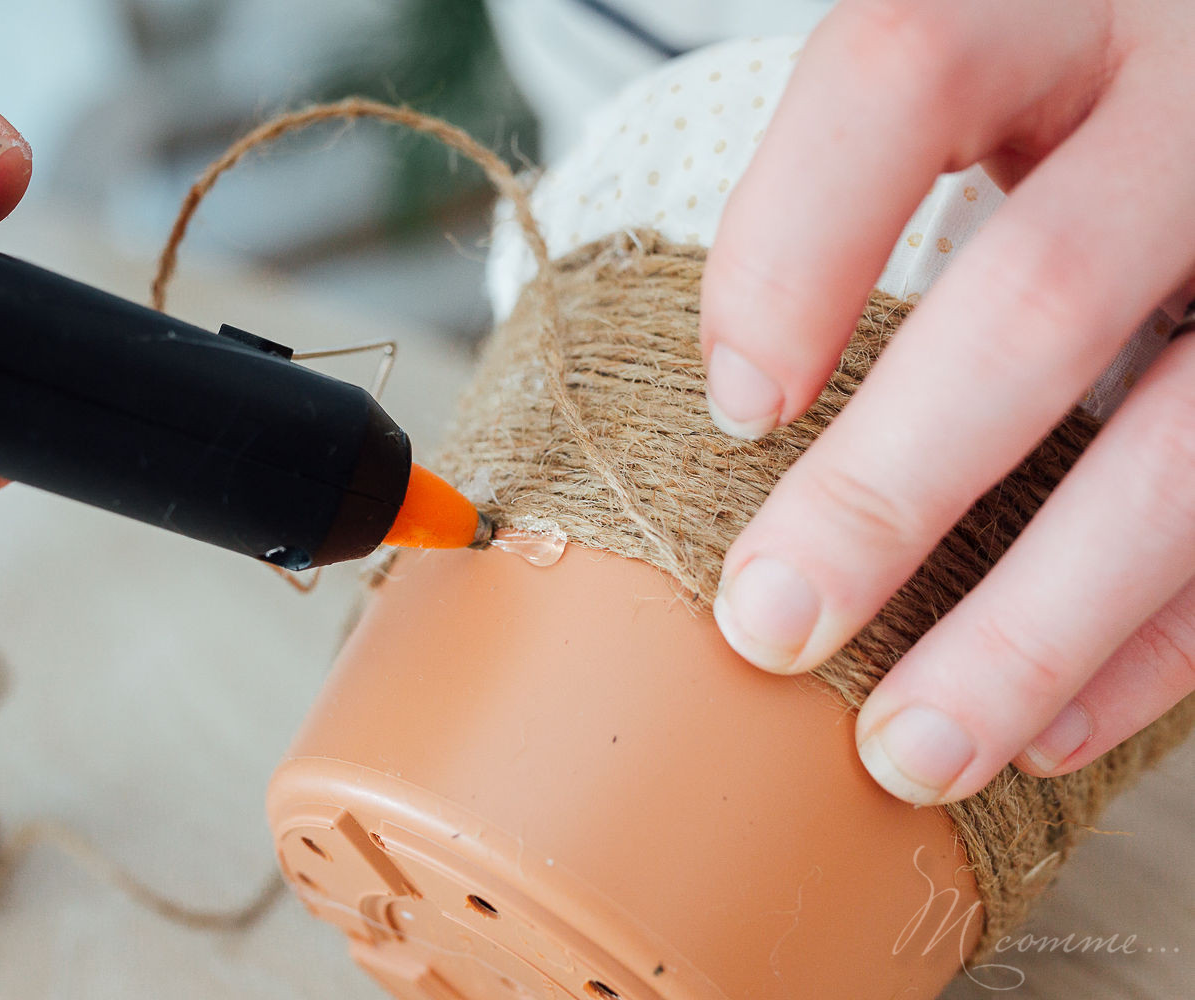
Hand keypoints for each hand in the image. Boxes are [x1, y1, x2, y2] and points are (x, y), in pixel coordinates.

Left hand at [701, 0, 1194, 804]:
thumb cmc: (1058, 93)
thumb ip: (860, 186)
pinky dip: (1158, 645)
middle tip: (770, 624)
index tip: (736, 406)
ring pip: (1183, 445)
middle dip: (893, 487)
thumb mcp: (977, 81)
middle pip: (1043, 294)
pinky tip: (1052, 727)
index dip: (794, 247)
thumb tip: (732, 411)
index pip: (903, 74)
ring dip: (1038, 623)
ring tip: (911, 749)